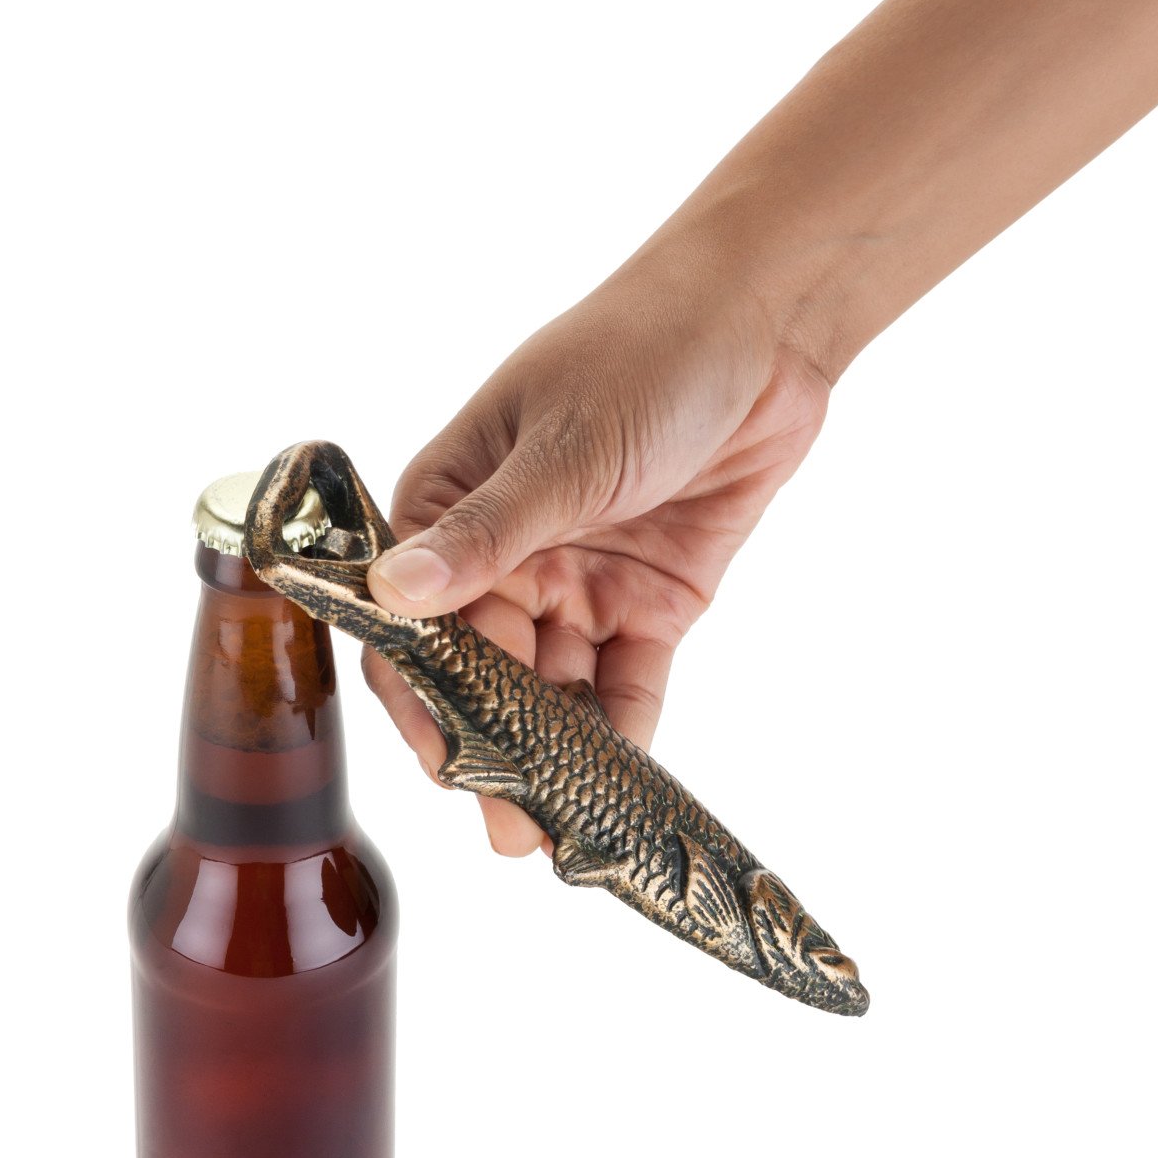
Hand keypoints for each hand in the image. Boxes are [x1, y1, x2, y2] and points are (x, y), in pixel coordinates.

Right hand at [361, 237, 829, 853]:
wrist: (765, 326)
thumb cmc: (641, 354)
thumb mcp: (560, 449)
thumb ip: (484, 535)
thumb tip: (391, 595)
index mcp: (451, 503)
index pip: (414, 620)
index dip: (424, 696)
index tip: (445, 764)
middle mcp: (506, 550)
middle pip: (485, 670)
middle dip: (496, 747)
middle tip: (509, 828)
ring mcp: (578, 576)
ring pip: (555, 687)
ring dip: (558, 756)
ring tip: (563, 831)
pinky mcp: (650, 597)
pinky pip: (629, 680)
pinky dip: (626, 731)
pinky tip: (625, 785)